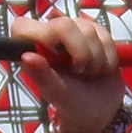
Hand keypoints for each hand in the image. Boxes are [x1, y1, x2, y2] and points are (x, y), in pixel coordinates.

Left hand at [14, 14, 124, 132]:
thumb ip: (42, 75)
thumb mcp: (57, 93)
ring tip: (89, 74)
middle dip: (80, 52)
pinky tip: (102, 68)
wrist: (101, 108)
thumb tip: (27, 56)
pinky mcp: (95, 32)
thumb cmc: (72, 103)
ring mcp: (74, 31)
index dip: (40, 34)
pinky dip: (108, 56)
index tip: (54, 52)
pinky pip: (105, 34)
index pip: (22, 26)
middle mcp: (50, 35)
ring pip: (88, 29)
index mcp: (33, 49)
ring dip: (95, 59)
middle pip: (64, 24)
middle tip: (79, 71)